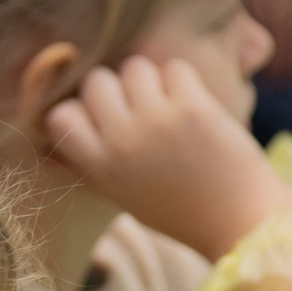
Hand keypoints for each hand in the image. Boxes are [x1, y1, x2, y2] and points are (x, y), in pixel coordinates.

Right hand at [44, 57, 289, 260]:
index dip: (80, 110)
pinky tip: (194, 106)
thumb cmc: (180, 212)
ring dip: (152, 80)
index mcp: (100, 168)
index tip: (100, 119)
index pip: (60, 116)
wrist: (239, 223)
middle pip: (97, 81)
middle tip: (140, 108)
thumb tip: (52, 147)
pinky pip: (175, 68)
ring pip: (135, 67)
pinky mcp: (192, 107)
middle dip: (117, 88)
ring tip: (169, 105)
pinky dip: (184, 82)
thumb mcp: (122, 196)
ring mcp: (156, 122)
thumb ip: (90, 166)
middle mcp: (122, 142)